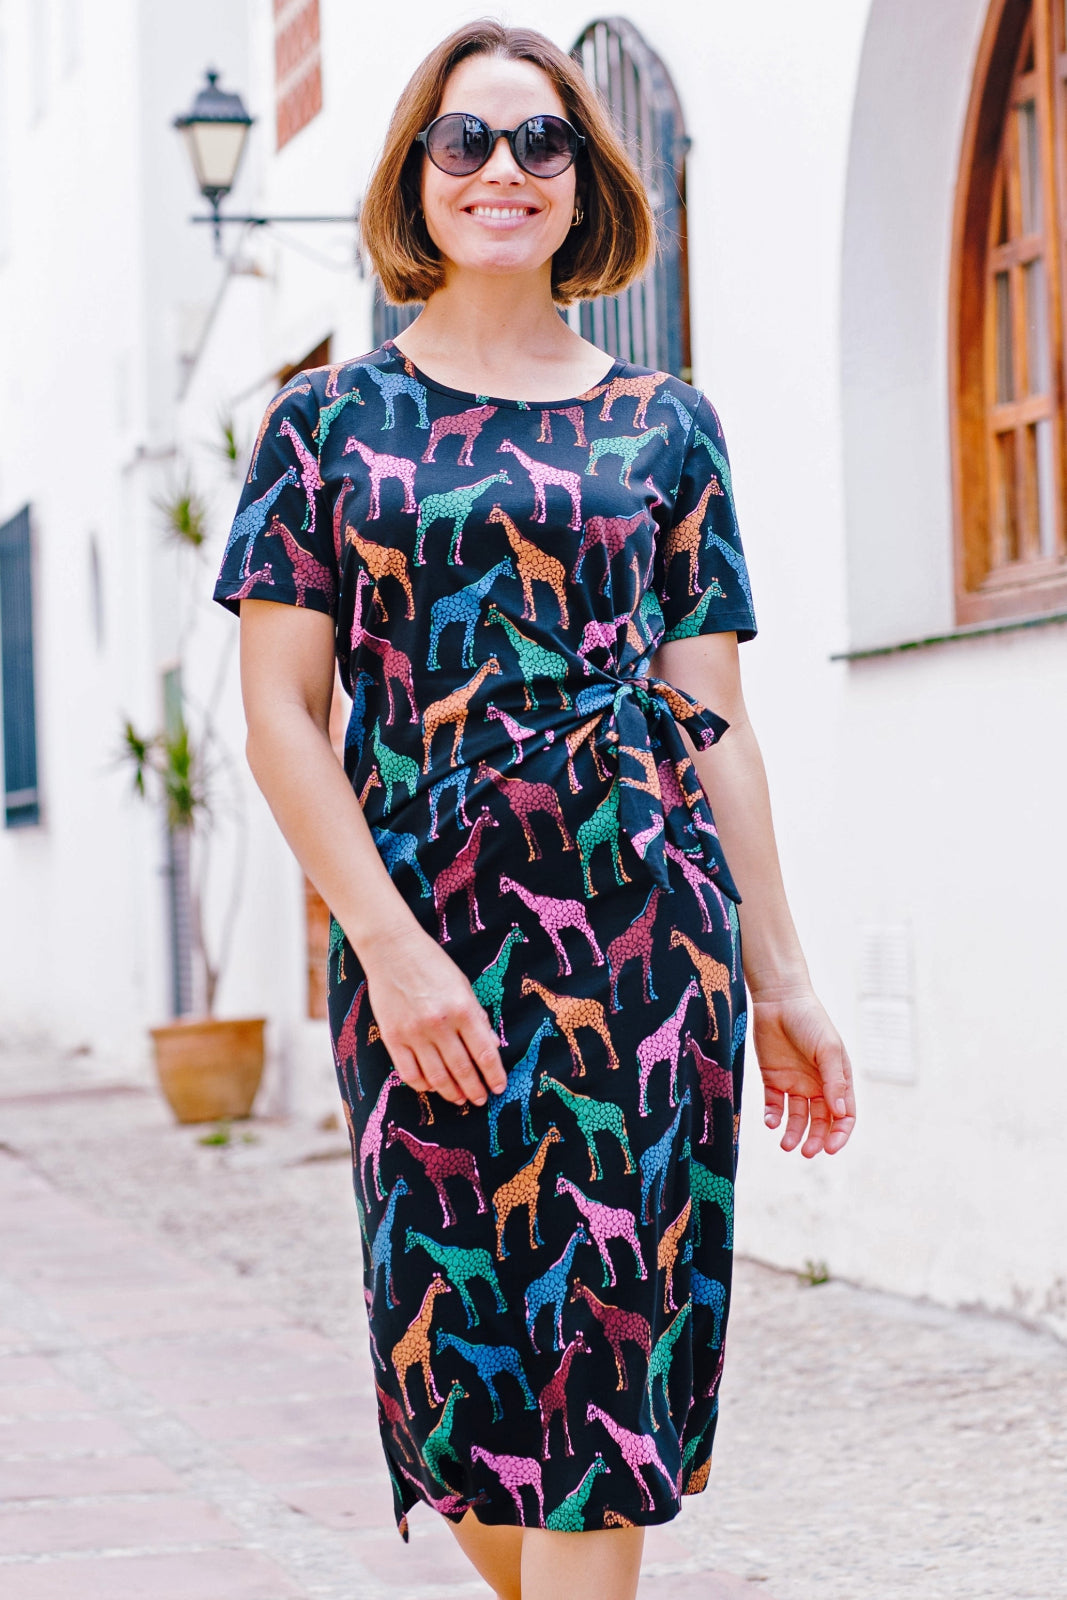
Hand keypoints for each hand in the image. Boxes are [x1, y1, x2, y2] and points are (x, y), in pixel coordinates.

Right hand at [360, 923, 506, 1106]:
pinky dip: (423, 1085)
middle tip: (481, 1099)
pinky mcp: (392, 1037)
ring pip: (437, 1077)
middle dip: (475, 1090)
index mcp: (462, 1009)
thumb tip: (491, 1047)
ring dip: (451, 1093)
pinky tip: (432, 1087)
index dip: (494, 1075)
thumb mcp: (463, 985)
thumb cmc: (432, 964)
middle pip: (463, 1070)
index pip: (485, 1053)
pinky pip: (409, 1073)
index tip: (499, 1087)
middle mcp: (440, 1025)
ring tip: (460, 1099)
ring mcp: (414, 1033)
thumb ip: (477, 1017)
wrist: (391, 948)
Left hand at [750, 988, 854, 1156]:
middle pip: (820, 1121)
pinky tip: (771, 1122)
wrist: (779, 999)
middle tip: (806, 1152)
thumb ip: (834, 1080)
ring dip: (794, 1133)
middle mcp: (818, 1085)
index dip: (839, 1133)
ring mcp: (795, 1083)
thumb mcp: (827, 1049)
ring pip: (797, 1117)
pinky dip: (773, 1116)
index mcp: (837, 1079)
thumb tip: (842, 1112)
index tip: (829, 1148)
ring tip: (786, 1145)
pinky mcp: (773, 1078)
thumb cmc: (810, 1021)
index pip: (844, 1115)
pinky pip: (774, 1104)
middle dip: (815, 1139)